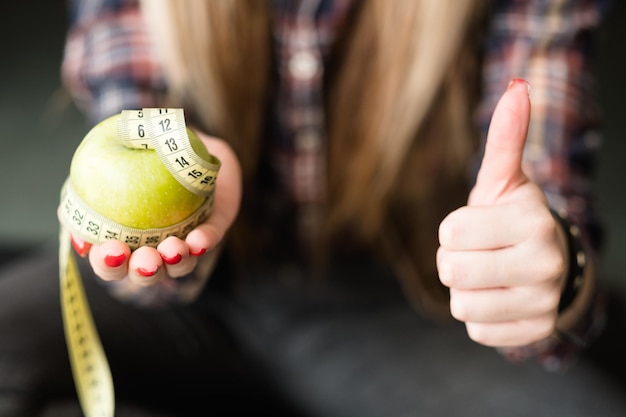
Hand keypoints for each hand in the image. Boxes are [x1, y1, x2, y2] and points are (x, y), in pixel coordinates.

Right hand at [71, 132, 241, 286]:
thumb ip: (89, 186)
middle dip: (143, 272)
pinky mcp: (213, 227)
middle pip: (147, 274)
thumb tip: (76, 210)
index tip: (109, 249)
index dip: (108, 264)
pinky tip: (199, 240)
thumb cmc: (139, 160)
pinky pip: (210, 238)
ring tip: (172, 249)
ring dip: (176, 261)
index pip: (111, 264)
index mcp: (125, 241)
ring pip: (180, 264)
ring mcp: (186, 241)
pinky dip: (205, 241)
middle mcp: (155, 248)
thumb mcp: (110, 165)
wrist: (183, 143)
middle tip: (144, 260)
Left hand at [437, 79, 568, 346]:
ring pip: (461, 304)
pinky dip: (481, 315)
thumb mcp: (505, 181)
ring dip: (466, 289)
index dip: (453, 230)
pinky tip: (500, 298)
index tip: (475, 227)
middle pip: (451, 271)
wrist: (550, 264)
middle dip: (454, 260)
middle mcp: (545, 264)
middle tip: (479, 253)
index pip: (451, 232)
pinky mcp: (534, 333)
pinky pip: (476, 331)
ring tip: (490, 276)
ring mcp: (542, 303)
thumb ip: (505, 139)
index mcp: (532, 221)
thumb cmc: (513, 219)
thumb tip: (516, 88)